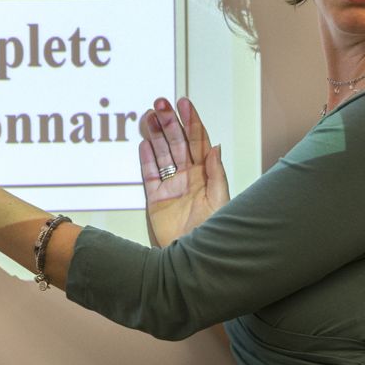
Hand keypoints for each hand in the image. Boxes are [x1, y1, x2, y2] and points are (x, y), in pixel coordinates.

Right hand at [139, 97, 228, 246]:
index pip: (197, 141)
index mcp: (206, 175)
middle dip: (169, 121)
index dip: (191, 121)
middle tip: (161, 103)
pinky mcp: (156, 200)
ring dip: (156, 134)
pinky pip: (149, 174)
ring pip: (162, 154)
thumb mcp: (220, 202)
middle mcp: (188, 178)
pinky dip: (146, 158)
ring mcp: (171, 187)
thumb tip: (214, 148)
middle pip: (177, 142)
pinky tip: (144, 143)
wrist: (194, 260)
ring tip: (150, 115)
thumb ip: (216, 174)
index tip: (184, 103)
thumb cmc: (214, 233)